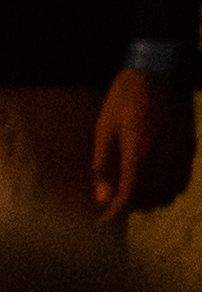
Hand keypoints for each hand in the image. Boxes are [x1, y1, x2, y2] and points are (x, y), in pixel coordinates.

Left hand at [95, 66, 191, 219]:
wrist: (162, 71)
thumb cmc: (126, 98)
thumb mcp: (104, 128)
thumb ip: (103, 165)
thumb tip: (102, 198)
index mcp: (140, 152)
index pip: (130, 196)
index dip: (116, 213)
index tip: (102, 220)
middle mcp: (165, 158)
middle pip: (152, 200)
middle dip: (131, 206)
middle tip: (113, 200)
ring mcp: (182, 154)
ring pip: (170, 194)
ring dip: (150, 199)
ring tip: (131, 190)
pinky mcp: (190, 148)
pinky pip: (182, 181)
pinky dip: (167, 189)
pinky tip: (153, 181)